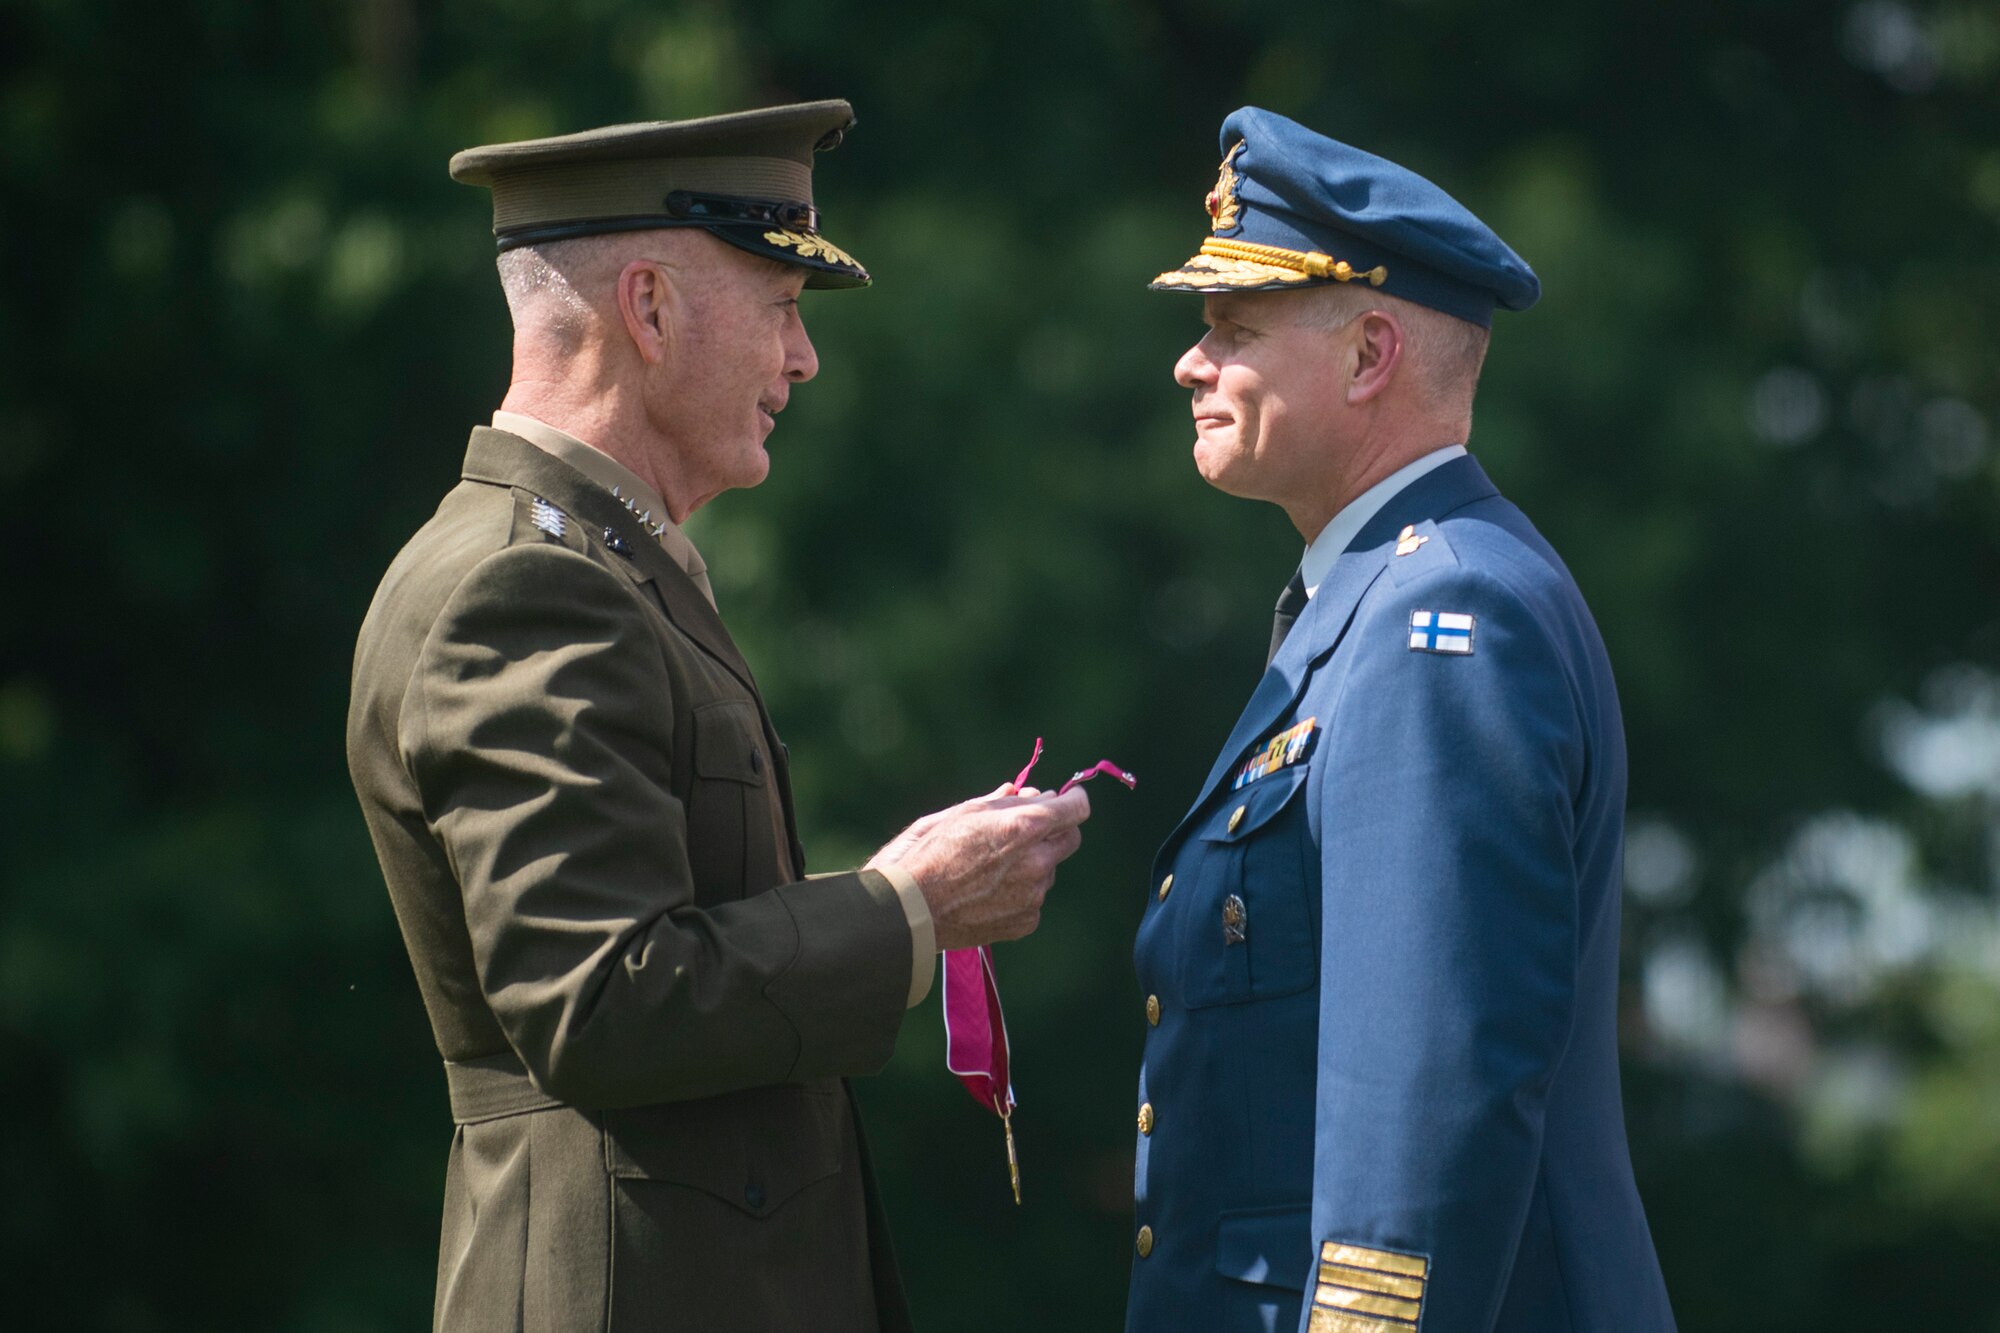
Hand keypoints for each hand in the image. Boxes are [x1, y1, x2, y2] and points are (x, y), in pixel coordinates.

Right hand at [867, 785, 1091, 951]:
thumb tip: (1026, 793)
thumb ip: (1003, 802)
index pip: (1076, 809)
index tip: (1067, 797)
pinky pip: (1034, 898)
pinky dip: (1021, 890)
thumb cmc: (928, 853)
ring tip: (990, 865)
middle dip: (1056, 828)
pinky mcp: (1025, 921)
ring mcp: (1033, 895)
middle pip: (1070, 838)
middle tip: (1030, 826)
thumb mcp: (962, 814)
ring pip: (1049, 869)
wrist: (909, 910)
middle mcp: (1036, 862)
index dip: (1073, 799)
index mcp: (1024, 827)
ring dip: (1033, 860)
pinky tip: (988, 890)